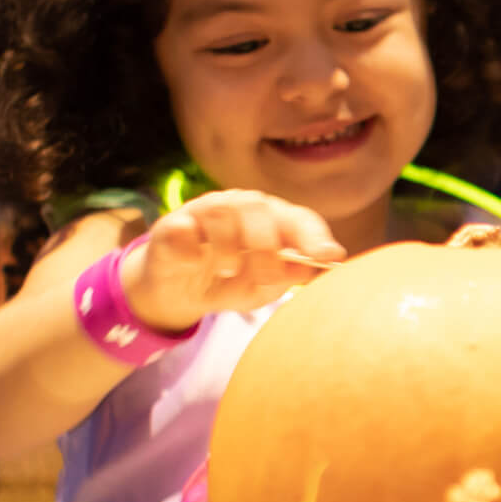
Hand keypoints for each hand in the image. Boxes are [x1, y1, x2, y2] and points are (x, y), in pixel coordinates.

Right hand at [120, 190, 344, 330]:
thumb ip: (285, 276)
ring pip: (221, 211)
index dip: (314, 236)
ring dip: (229, 246)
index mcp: (271, 221)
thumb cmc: (229, 283)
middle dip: (267, 244)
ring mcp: (204, 213)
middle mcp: (240, 209)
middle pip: (258, 206)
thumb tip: (309, 267)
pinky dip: (190, 248)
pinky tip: (193, 263)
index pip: (298, 218)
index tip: (329, 256)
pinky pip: (182, 227)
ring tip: (228, 271)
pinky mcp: (172, 226)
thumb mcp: (262, 287)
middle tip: (266, 277)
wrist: (180, 295)